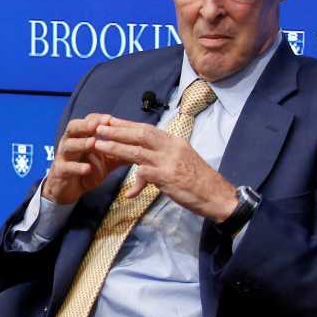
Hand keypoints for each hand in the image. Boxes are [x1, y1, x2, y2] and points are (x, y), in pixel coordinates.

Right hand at [41, 114, 128, 204]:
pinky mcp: (60, 172)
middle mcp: (70, 143)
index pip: (87, 122)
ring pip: (68, 146)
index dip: (97, 119)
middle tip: (96, 126)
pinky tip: (87, 169)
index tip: (110, 118)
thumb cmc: (86, 170)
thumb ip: (118, 151)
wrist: (68, 189)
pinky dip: (77, 167)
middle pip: (72, 128)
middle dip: (84, 125)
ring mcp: (63, 157)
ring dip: (81, 144)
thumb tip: (139, 146)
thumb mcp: (104, 160)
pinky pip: (67, 167)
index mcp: (81, 137)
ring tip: (92, 143)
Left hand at [93, 116, 238, 220]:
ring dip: (116, 148)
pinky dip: (135, 181)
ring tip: (98, 145)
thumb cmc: (198, 180)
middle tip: (98, 127)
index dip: (126, 124)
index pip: (147, 129)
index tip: (109, 121)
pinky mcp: (169, 177)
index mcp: (174, 141)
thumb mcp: (181, 161)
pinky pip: (146, 175)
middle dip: (117, 130)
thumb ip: (162, 156)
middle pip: (140, 134)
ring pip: (138, 151)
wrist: (218, 196)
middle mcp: (172, 147)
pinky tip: (128, 191)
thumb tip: (143, 159)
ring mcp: (170, 161)